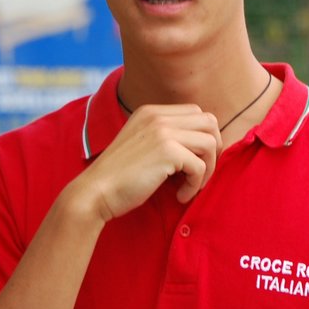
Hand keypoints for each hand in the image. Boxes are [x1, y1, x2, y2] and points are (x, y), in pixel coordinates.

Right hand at [65, 104, 223, 222]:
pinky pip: (200, 166)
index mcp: (151, 112)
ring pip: (210, 143)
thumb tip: (208, 143)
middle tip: (201, 172)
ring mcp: (163, 131)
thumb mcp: (143, 145)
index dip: (204, 137)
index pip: (196, 113)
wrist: (94, 193)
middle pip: (210, 122)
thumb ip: (167, 137)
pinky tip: (180, 196)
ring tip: (191, 186)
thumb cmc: (120, 177)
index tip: (197, 160)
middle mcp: (158, 116)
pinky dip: (195, 185)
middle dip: (213, 149)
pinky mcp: (167, 151)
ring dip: (208, 169)